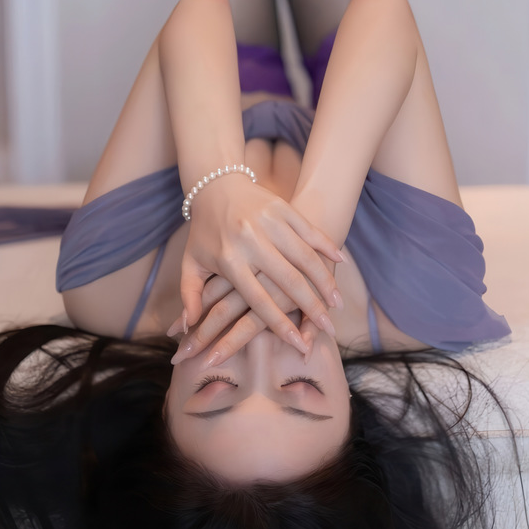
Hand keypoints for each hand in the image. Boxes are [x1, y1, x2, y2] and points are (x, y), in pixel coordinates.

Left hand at [177, 175, 343, 354]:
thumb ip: (190, 297)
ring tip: (337, 303)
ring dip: (325, 280)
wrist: (214, 185)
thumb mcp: (191, 264)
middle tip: (330, 327)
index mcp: (229, 259)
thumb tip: (187, 327)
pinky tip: (341, 264)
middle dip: (312, 306)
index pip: (258, 299)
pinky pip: (310, 230)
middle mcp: (250, 240)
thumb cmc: (204, 233)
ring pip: (304, 256)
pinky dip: (327, 247)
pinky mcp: (282, 207)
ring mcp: (268, 222)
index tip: (298, 344)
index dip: (279, 323)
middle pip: (288, 280)